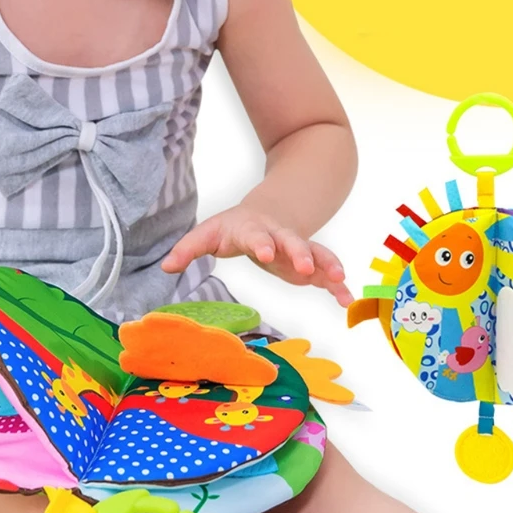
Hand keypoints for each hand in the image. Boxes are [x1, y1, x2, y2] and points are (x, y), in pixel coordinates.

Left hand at [162, 205, 353, 305]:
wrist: (268, 213)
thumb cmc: (233, 228)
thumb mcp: (209, 234)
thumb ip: (189, 249)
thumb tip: (165, 266)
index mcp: (253, 229)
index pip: (256, 235)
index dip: (261, 242)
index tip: (265, 252)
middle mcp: (280, 236)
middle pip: (292, 242)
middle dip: (300, 253)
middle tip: (306, 268)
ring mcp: (299, 249)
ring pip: (317, 255)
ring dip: (327, 266)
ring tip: (339, 280)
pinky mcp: (310, 264)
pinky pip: (326, 273)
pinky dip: (337, 286)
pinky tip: (346, 300)